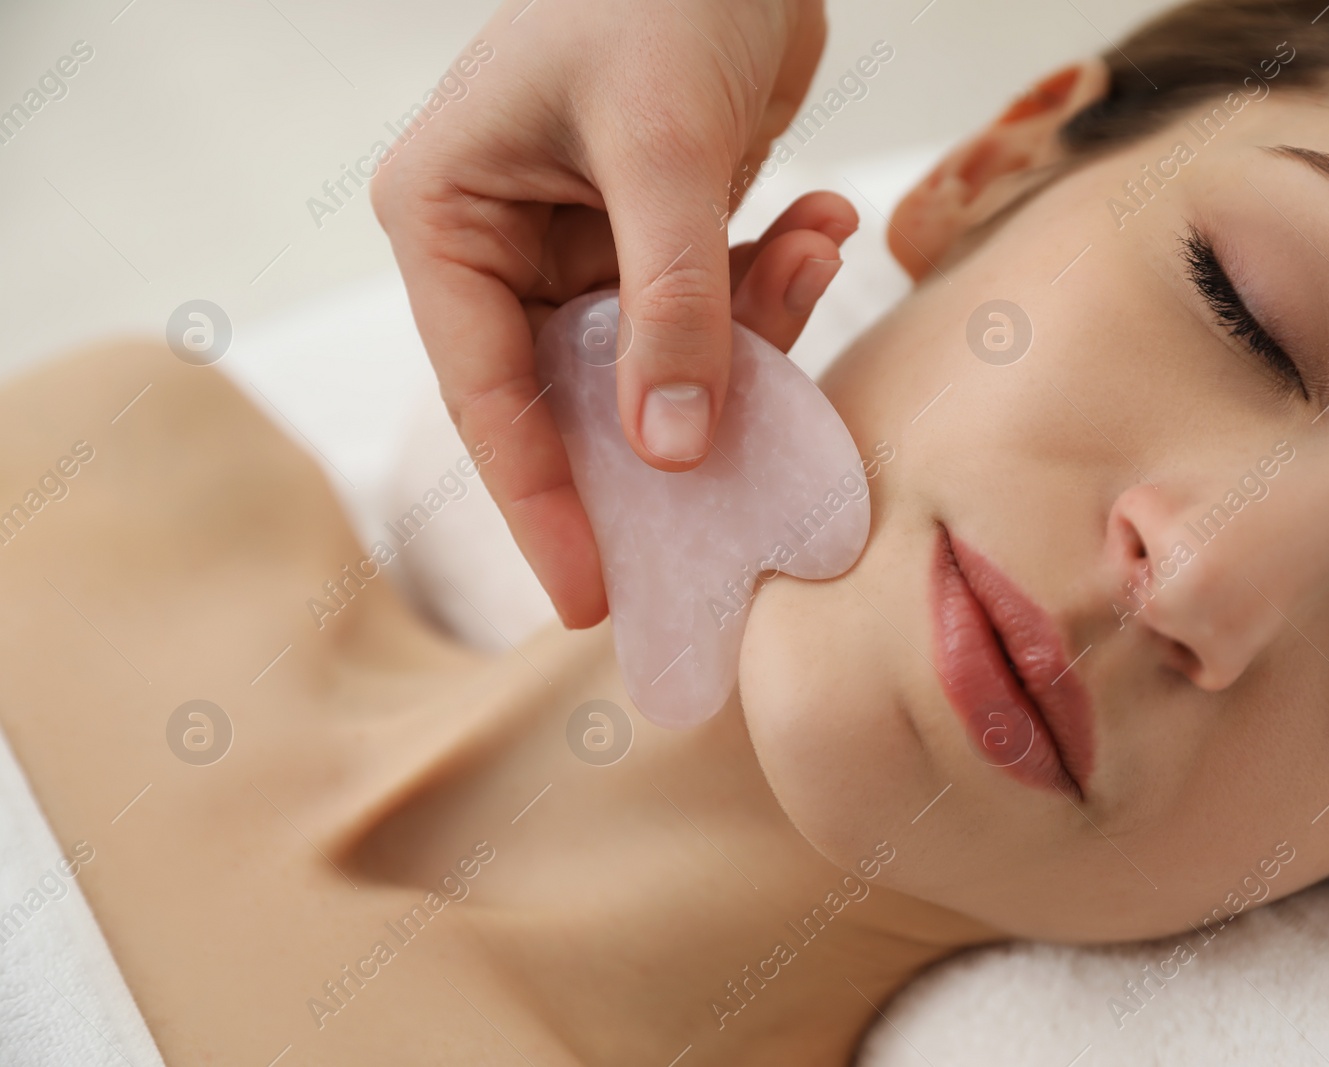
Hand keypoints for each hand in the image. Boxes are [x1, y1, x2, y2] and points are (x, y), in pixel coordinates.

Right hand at [372, 0, 832, 628]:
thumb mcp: (663, 149)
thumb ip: (673, 305)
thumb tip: (672, 454)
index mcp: (450, 218)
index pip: (490, 396)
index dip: (545, 504)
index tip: (594, 595)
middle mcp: (503, 241)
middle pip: (577, 396)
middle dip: (673, 432)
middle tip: (742, 503)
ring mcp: (583, 242)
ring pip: (663, 362)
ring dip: (752, 331)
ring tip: (805, 245)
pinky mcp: (657, 234)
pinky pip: (713, 309)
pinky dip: (772, 283)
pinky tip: (817, 216)